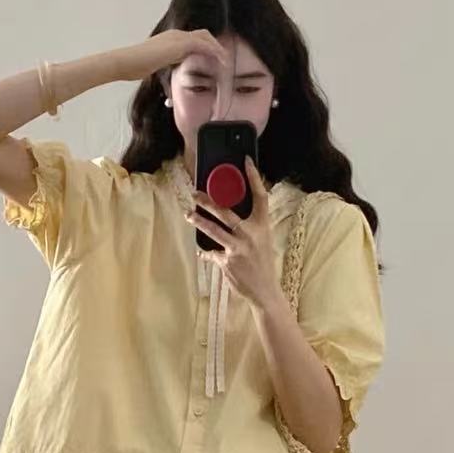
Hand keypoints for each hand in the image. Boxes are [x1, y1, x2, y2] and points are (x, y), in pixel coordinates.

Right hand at [114, 30, 230, 81]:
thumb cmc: (134, 66)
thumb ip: (164, 66)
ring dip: (217, 48)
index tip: (214, 58)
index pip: (193, 39)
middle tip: (224, 57)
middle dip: (214, 45)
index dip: (205, 47)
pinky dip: (214, 51)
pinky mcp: (179, 44)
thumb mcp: (153, 66)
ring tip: (226, 60)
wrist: (127, 61)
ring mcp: (177, 38)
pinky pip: (203, 44)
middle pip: (202, 35)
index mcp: (170, 39)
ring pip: (205, 37)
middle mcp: (175, 35)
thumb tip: (168, 76)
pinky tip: (221, 60)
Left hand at [187, 158, 283, 312]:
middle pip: (226, 212)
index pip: (260, 196)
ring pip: (213, 230)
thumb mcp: (263, 240)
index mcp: (262, 226)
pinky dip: (206, 253)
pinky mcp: (227, 262)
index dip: (254, 177)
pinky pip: (212, 253)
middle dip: (208, 202)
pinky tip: (202, 252)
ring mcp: (237, 248)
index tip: (246, 161)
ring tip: (188, 215)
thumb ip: (251, 227)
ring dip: (199, 221)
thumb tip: (234, 215)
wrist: (265, 291)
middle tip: (195, 193)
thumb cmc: (263, 264)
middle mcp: (250, 234)